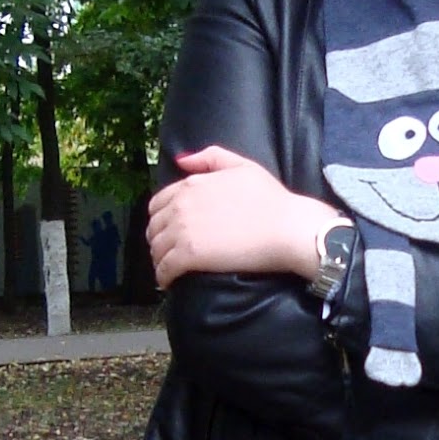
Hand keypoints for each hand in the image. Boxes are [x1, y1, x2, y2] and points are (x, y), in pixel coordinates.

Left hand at [147, 146, 342, 288]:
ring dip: (159, 259)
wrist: (284, 227)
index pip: (158, 203)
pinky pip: (165, 268)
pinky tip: (169, 282)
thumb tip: (181, 161)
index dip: (161, 218)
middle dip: (158, 239)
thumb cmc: (269, 197)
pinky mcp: (189, 256)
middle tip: (170, 251)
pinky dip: (163, 276)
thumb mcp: (241, 165)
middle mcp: (180, 206)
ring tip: (169, 268)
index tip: (169, 230)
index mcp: (190, 185)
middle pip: (154, 227)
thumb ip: (209, 157)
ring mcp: (183, 231)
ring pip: (156, 249)